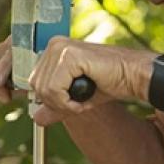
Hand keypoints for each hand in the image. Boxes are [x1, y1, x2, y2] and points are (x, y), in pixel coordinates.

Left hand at [28, 37, 150, 119]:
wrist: (132, 77)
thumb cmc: (106, 84)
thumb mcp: (74, 98)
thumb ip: (55, 106)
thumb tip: (36, 119)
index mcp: (52, 50)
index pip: (31, 80)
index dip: (46, 97)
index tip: (65, 100)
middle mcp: (54, 44)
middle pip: (35, 86)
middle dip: (56, 102)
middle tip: (78, 101)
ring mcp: (61, 47)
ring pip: (44, 88)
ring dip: (64, 103)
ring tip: (83, 98)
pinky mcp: (70, 55)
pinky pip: (54, 88)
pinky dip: (68, 102)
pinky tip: (85, 97)